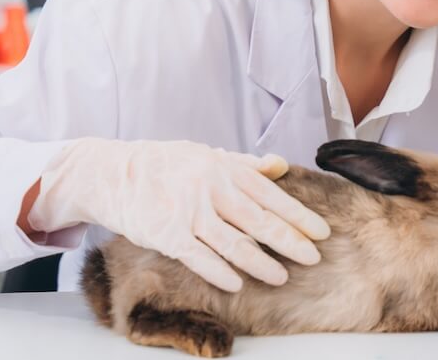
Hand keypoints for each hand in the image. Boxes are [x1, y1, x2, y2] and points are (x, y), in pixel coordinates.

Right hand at [27, 138, 330, 291]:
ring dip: (260, 263)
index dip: (298, 215)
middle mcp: (211, 189)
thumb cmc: (167, 164)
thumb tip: (281, 165)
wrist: (116, 172)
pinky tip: (237, 284)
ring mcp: (188, 212)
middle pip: (258, 221)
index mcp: (225, 168)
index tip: (321, 232)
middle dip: (290, 241)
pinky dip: (219, 272)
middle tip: (314, 258)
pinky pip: (198, 258)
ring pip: (232, 243)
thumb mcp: (207, 154)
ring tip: (281, 277)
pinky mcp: (167, 234)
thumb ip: (245, 164)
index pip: (271, 195)